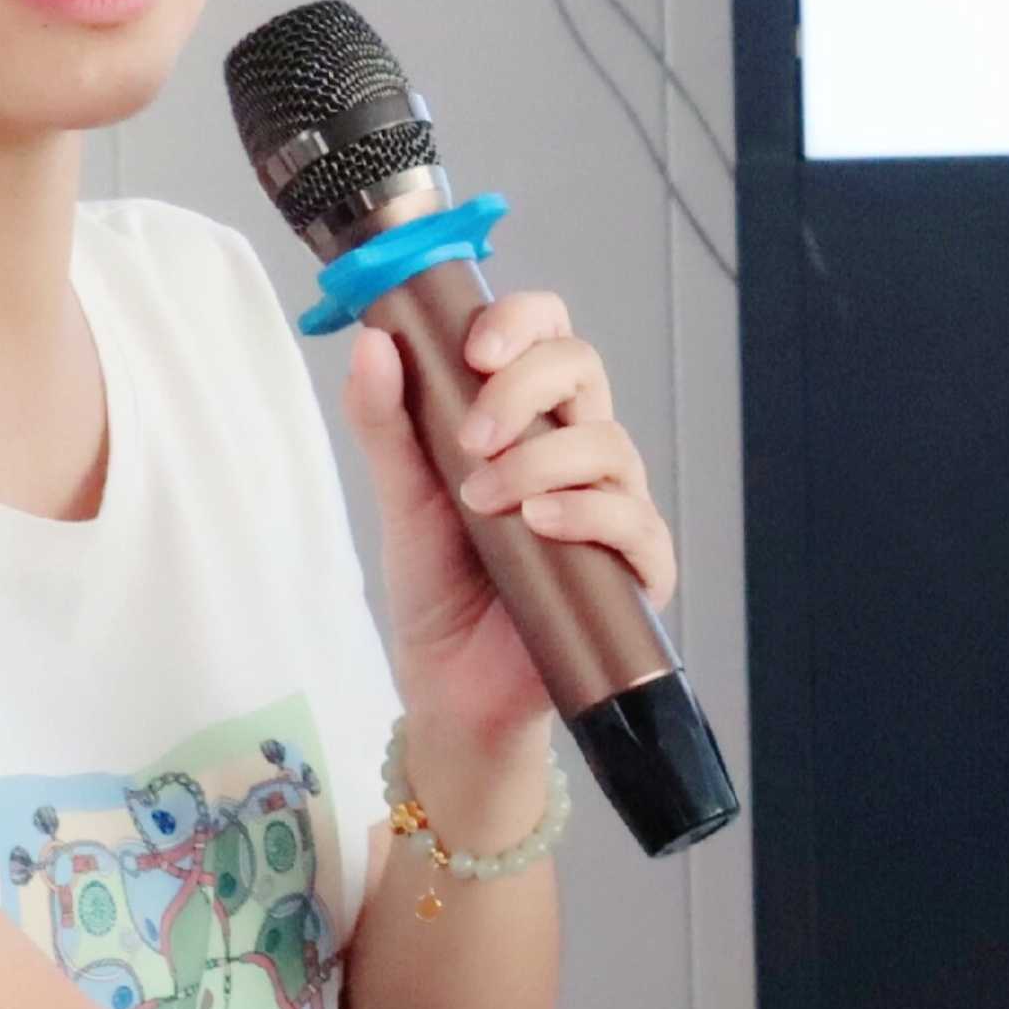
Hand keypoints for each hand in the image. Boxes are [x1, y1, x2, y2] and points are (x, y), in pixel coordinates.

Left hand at [337, 289, 672, 750]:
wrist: (451, 685)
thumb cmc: (438, 586)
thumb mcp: (402, 494)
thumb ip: (386, 420)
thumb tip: (373, 342)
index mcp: (528, 418)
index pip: (546, 336)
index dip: (520, 323)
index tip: (474, 350)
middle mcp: (577, 450)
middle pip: (582, 368)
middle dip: (524, 386)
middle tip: (471, 436)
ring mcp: (612, 507)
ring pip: (608, 444)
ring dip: (541, 461)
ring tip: (485, 499)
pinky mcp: (635, 570)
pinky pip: (635, 523)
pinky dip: (587, 514)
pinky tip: (540, 523)